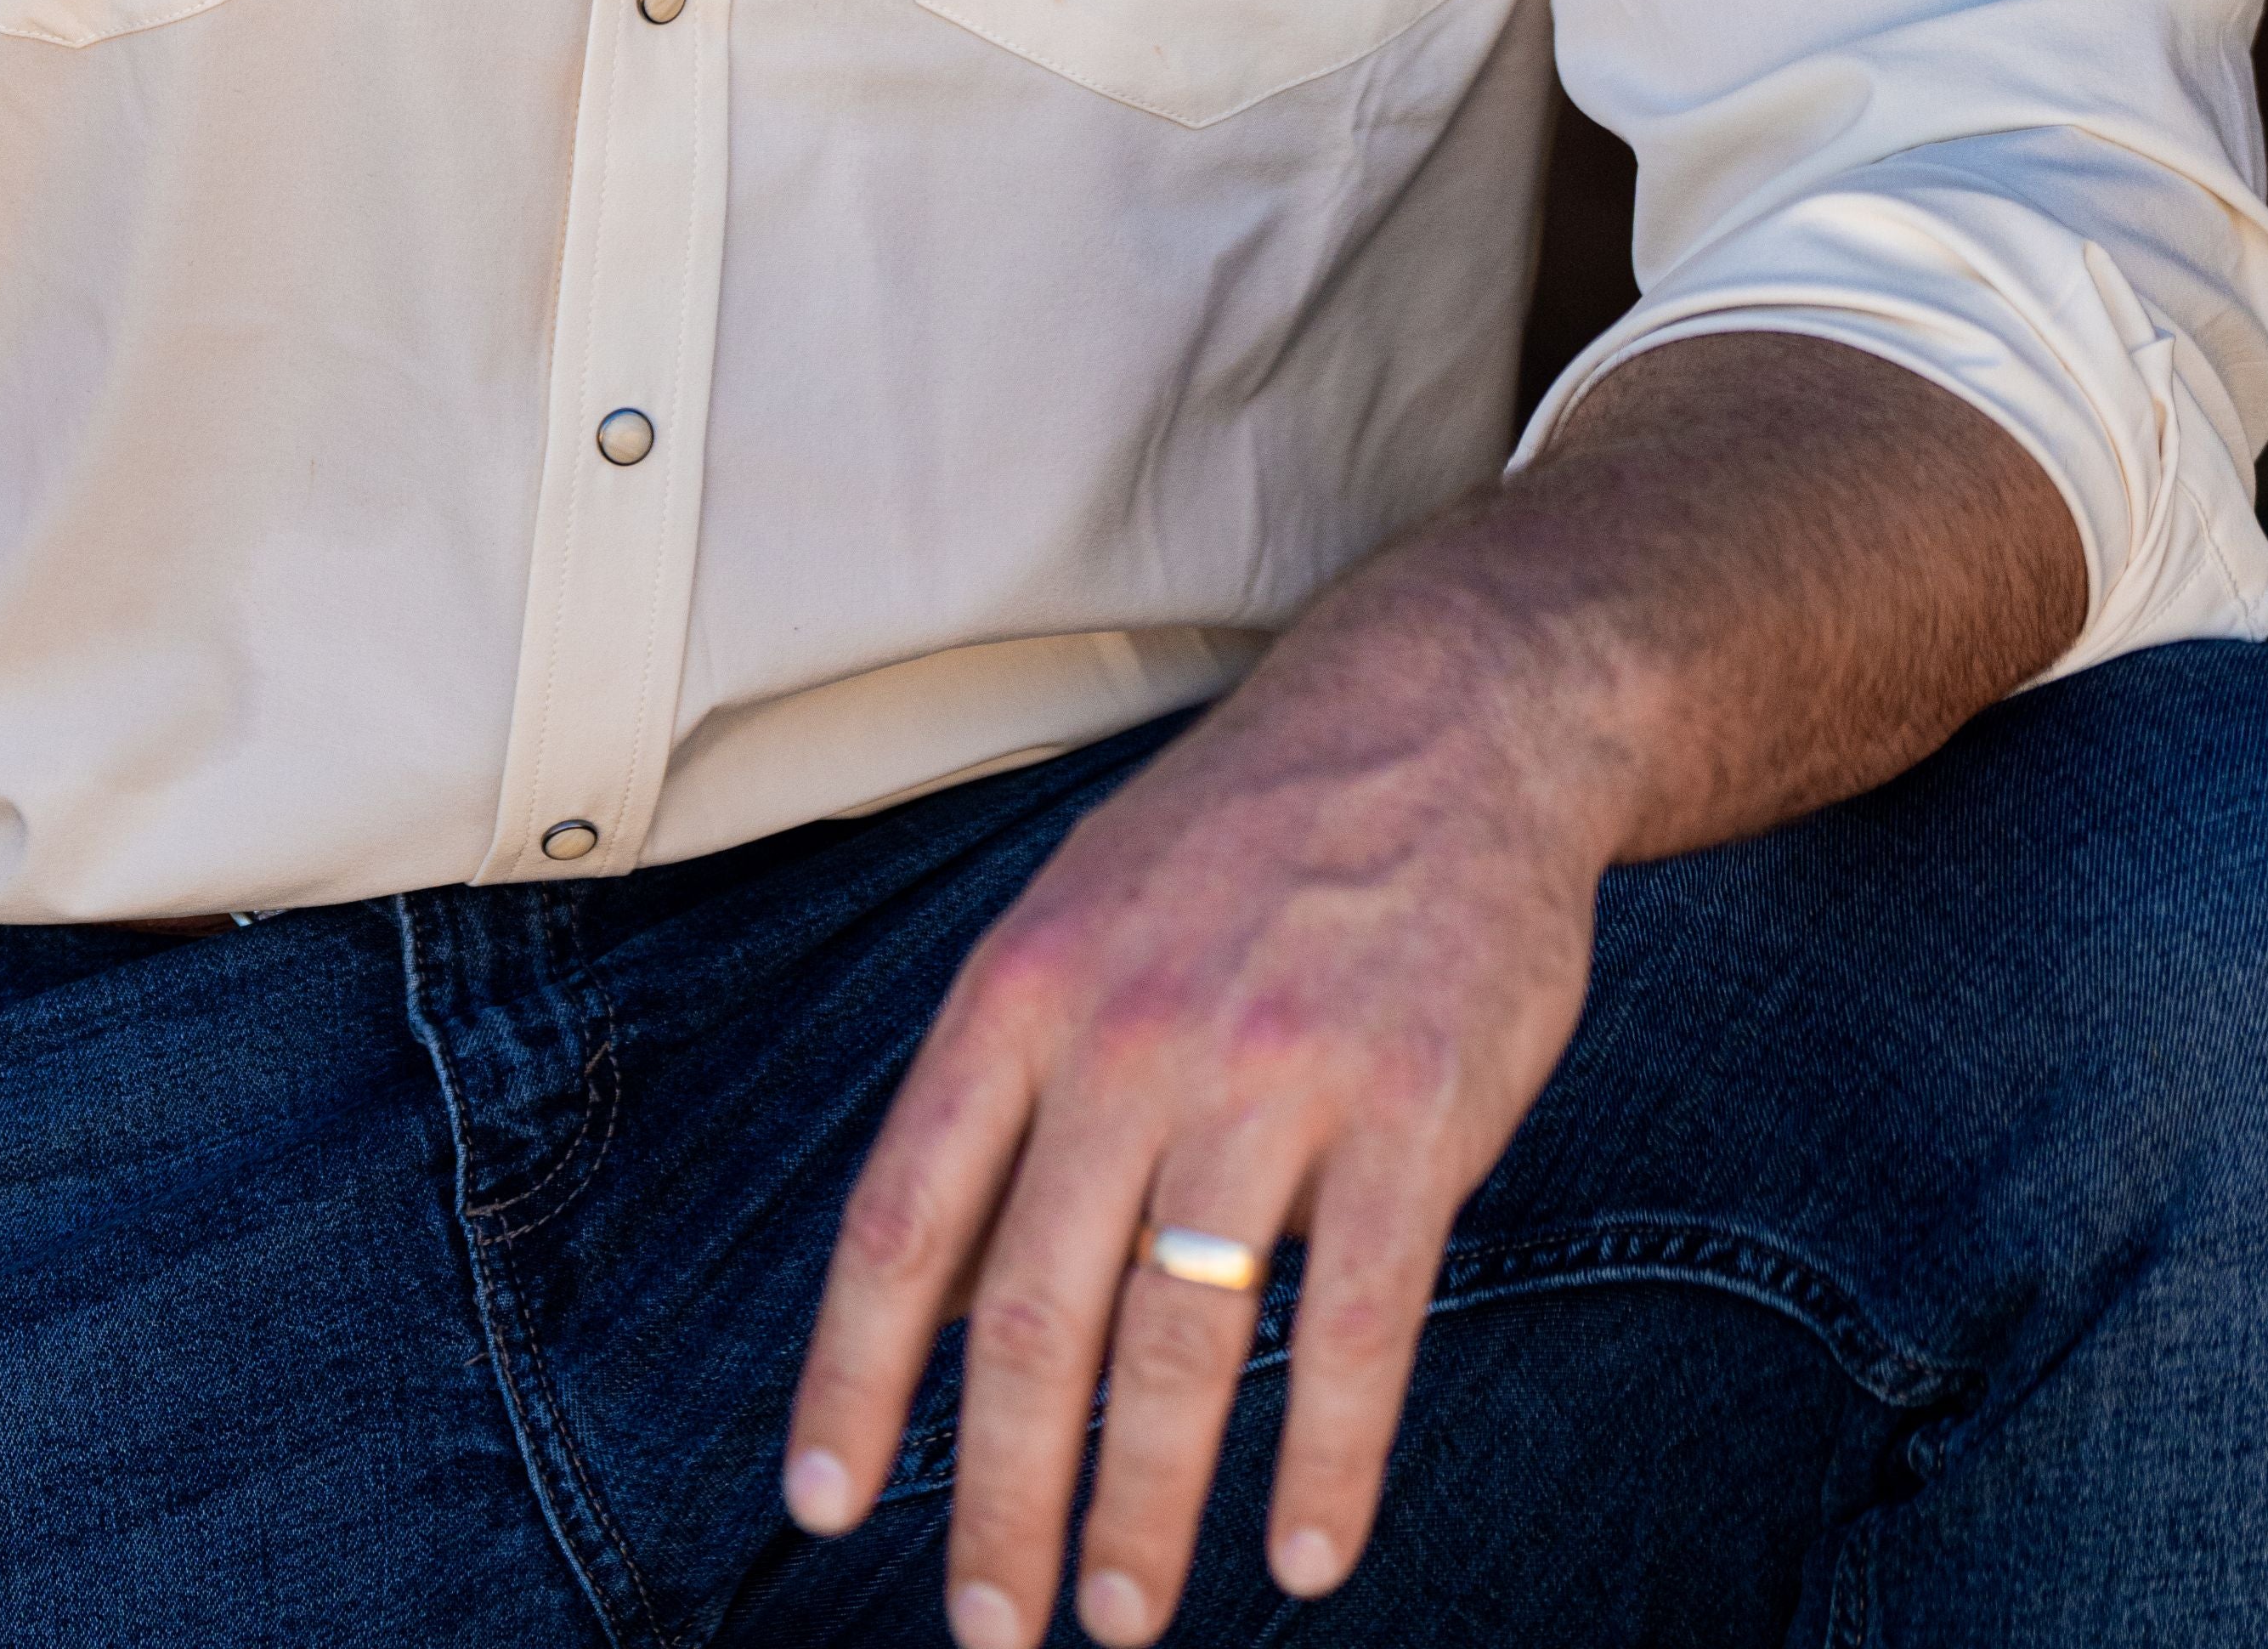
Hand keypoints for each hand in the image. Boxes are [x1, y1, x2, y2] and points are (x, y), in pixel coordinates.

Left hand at [780, 594, 1606, 1635]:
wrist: (1444, 711)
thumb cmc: (1239, 838)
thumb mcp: (1078, 914)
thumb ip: (1007, 1090)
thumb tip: (922, 1295)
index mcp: (1025, 985)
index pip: (904, 1211)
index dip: (852, 1373)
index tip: (823, 1504)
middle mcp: (1133, 1032)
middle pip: (1032, 1313)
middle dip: (999, 1496)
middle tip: (992, 1626)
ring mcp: (1279, 1072)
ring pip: (1182, 1341)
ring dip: (1147, 1507)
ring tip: (1123, 1614)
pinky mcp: (1417, 1110)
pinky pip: (1362, 1323)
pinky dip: (1330, 1460)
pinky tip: (1309, 1553)